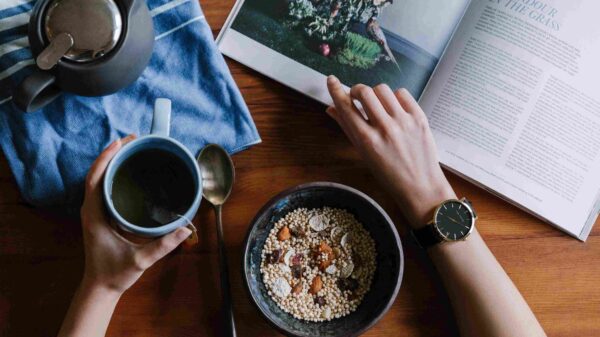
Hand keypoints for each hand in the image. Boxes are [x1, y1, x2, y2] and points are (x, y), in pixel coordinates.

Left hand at [80, 135, 191, 294]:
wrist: (101, 287)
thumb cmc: (115, 273)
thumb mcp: (140, 260)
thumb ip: (163, 245)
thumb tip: (185, 229)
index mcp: (94, 214)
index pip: (95, 178)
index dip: (106, 157)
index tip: (121, 142)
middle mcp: (91, 209)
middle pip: (97, 173)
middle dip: (113, 153)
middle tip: (134, 139)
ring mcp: (94, 211)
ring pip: (99, 178)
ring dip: (113, 161)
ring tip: (132, 148)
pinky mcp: (100, 215)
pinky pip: (104, 187)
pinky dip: (114, 174)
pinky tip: (129, 170)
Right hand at [326, 76, 454, 227]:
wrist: (420, 186)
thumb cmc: (388, 174)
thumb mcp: (364, 154)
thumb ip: (348, 129)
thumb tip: (331, 109)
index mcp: (367, 140)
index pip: (346, 107)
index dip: (336, 90)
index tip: (331, 80)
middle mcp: (385, 128)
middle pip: (364, 92)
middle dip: (357, 90)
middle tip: (358, 97)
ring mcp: (404, 121)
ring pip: (383, 89)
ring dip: (375, 93)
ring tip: (378, 105)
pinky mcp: (419, 117)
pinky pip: (402, 93)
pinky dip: (394, 97)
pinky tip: (394, 108)